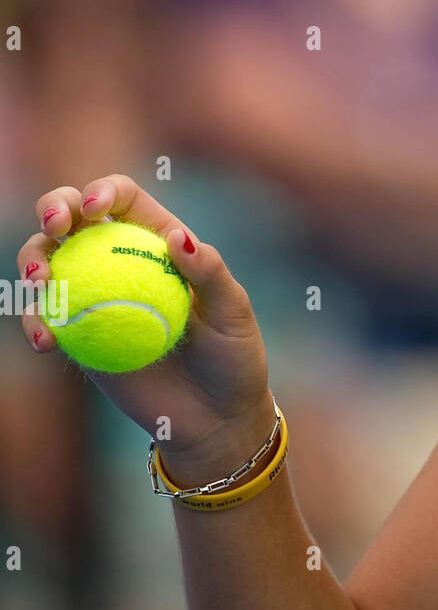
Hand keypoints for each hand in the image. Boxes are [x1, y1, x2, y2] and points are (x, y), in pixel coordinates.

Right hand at [18, 175, 273, 478]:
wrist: (214, 418)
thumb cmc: (233, 357)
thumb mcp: (234, 312)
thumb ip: (209, 273)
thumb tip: (177, 237)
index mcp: (158, 241)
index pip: (124, 199)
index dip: (102, 191)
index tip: (95, 207)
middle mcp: (120, 260)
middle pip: (73, 218)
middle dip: (52, 207)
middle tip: (55, 227)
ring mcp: (93, 297)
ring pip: (48, 262)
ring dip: (32, 262)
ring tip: (42, 284)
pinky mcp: (77, 336)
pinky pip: (45, 319)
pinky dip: (36, 321)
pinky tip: (45, 339)